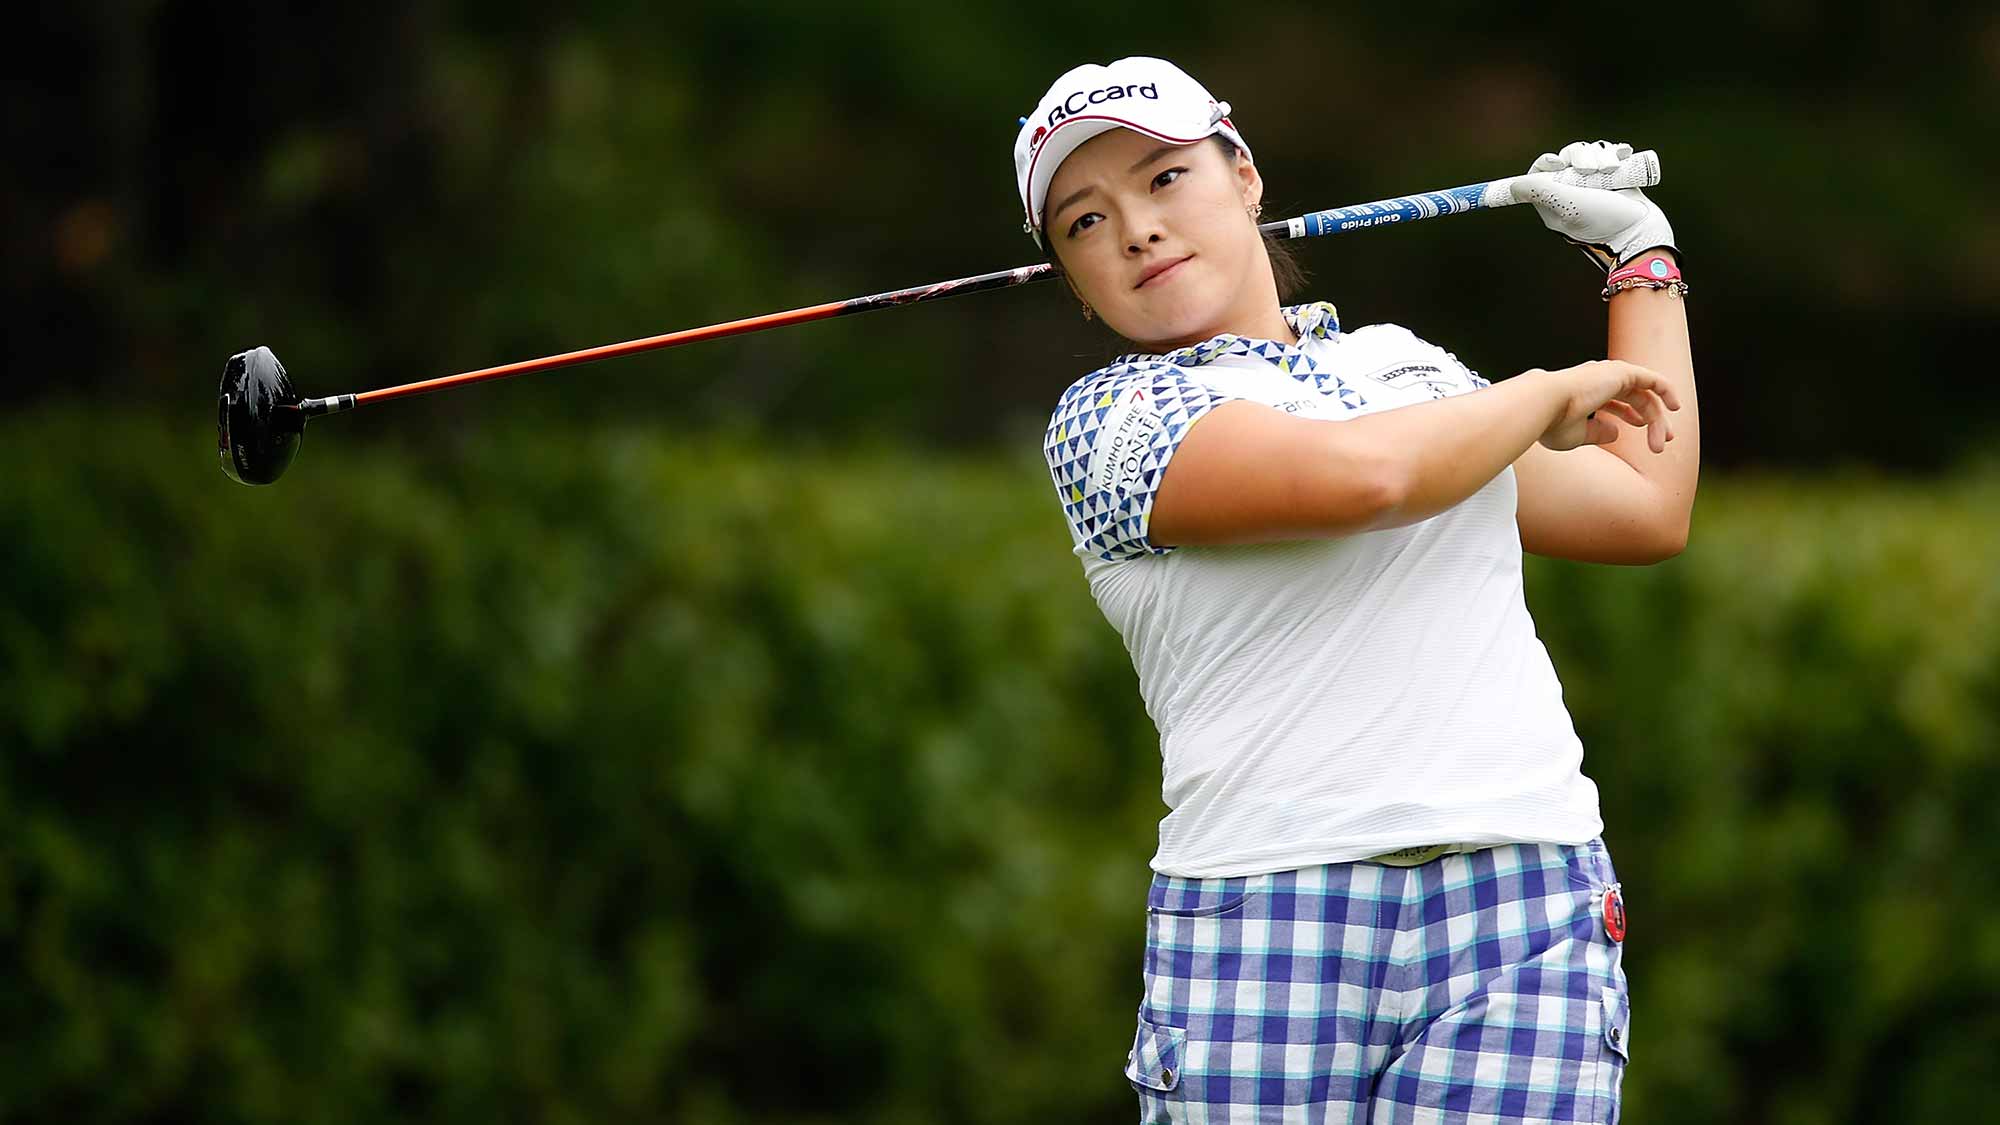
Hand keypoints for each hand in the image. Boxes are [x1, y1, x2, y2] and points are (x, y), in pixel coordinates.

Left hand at [1510, 141, 1674, 269]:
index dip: (1547, 162)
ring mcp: (1594, 183)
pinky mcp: (1615, 176)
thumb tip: (1513, 185)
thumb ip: (1541, 192)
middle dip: (1580, 157)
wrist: (1641, 229)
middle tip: (1591, 169)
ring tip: (1611, 169)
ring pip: (1590, 153)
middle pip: (1568, 157)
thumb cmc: (1603, 221)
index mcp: (1554, 201)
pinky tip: (1622, 156)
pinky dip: (1616, 153)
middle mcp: (1572, 190)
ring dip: (1601, 156)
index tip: (1557, 161)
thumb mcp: (1568, 206)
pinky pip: (1611, 155)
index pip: (1541, 173)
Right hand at [1533, 359, 1680, 452]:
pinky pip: (1653, 380)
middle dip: (1651, 421)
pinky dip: (1666, 391)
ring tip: (1665, 440)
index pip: (1617, 402)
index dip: (1632, 418)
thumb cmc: (1553, 423)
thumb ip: (1598, 433)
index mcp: (1588, 392)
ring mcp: (1611, 374)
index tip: (1645, 434)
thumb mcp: (1578, 435)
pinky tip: (1675, 407)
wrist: (1544, 405)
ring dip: (1657, 419)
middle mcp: (1601, 380)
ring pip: (1645, 396)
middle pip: (1636, 399)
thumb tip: (1617, 433)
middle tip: (1663, 442)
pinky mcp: (1622, 372)